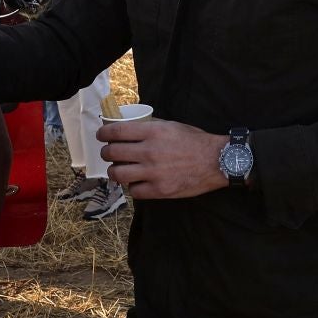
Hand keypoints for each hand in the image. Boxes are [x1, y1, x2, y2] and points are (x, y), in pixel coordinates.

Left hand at [99, 119, 230, 199]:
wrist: (217, 161)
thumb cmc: (196, 141)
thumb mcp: (172, 126)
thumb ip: (150, 127)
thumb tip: (129, 128)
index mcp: (152, 132)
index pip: (116, 131)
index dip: (103, 133)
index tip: (101, 135)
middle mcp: (149, 151)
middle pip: (112, 153)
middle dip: (106, 153)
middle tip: (108, 154)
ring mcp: (153, 172)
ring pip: (118, 174)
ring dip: (114, 172)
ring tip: (118, 170)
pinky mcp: (159, 190)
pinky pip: (134, 191)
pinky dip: (133, 187)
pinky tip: (137, 182)